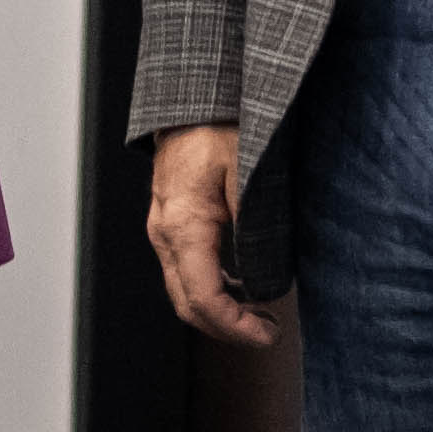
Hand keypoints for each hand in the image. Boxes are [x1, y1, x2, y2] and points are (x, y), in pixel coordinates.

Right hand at [146, 123, 270, 344]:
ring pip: (184, 290)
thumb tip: (265, 278)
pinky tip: (243, 284)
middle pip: (188, 306)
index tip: (267, 334)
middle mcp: (165, 234)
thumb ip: (254, 227)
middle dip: (228, 329)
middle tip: (268, 332)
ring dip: (220, 311)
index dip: (236, 328)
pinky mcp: (171, 221)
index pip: (204, 300)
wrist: (192, 97)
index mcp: (183, 227)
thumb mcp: (247, 173)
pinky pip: (186, 269)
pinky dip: (213, 289)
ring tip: (260, 312)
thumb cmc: (218, 125)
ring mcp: (164, 228)